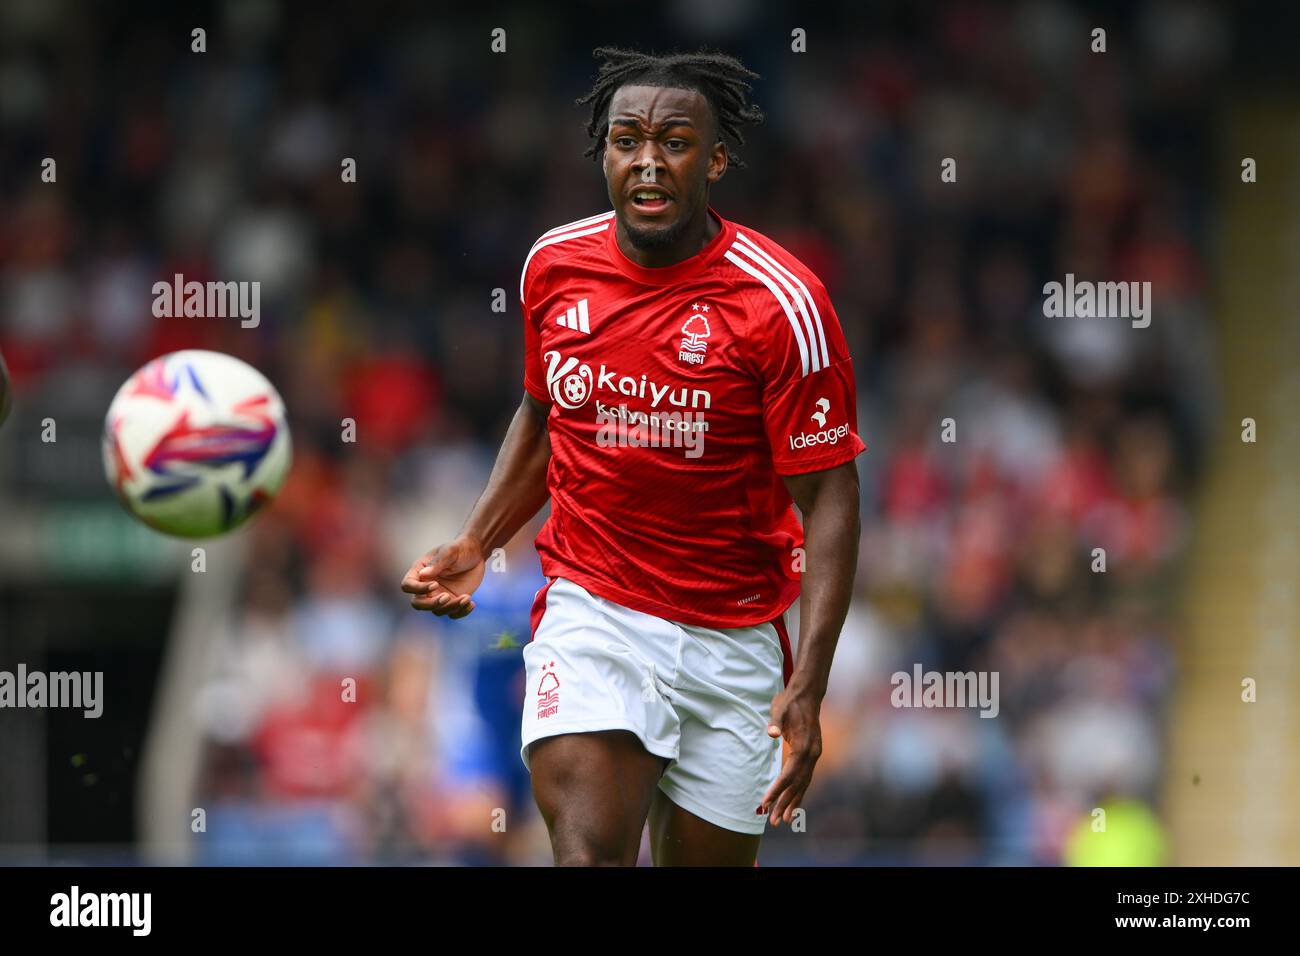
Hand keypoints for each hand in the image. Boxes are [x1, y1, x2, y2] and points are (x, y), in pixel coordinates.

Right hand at [400, 536, 486, 617]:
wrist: (476, 553)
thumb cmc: (459, 548)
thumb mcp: (450, 552)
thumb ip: (437, 562)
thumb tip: (422, 574)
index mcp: (420, 571)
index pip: (408, 585)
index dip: (418, 589)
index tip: (435, 584)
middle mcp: (426, 586)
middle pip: (418, 604)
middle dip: (431, 604)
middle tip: (447, 597)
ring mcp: (439, 595)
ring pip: (437, 611)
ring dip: (451, 607)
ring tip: (467, 597)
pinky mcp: (452, 601)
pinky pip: (452, 614)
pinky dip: (461, 612)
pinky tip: (471, 603)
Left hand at [757, 686, 822, 826]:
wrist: (807, 694)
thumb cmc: (789, 702)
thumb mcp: (778, 709)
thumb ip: (775, 722)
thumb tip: (771, 733)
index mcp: (804, 747)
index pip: (788, 775)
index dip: (777, 790)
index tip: (765, 803)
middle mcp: (812, 754)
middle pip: (797, 784)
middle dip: (785, 803)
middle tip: (774, 821)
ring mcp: (814, 755)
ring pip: (803, 784)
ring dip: (793, 802)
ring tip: (784, 819)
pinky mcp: (813, 754)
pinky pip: (806, 778)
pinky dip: (799, 792)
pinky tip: (793, 802)